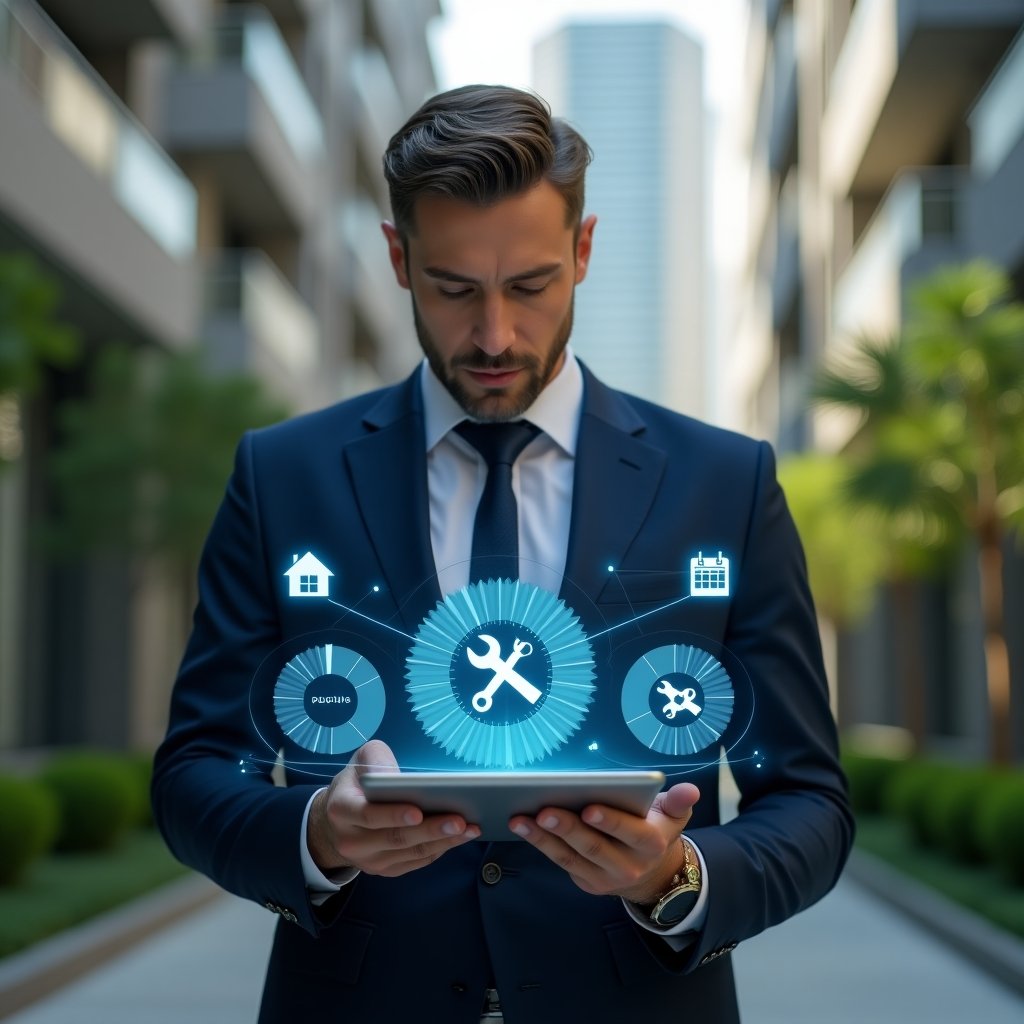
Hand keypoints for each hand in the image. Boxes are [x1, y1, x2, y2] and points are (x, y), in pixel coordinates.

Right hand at [307, 740, 480, 876]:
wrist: (336, 821)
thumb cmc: (356, 783)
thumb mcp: (361, 760)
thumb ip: (378, 760)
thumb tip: (398, 777)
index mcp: (341, 809)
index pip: (368, 815)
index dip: (393, 815)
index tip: (418, 811)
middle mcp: (351, 841)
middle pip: (395, 838)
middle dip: (430, 830)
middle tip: (459, 821)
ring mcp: (368, 860)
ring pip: (409, 853)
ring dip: (442, 842)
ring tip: (469, 829)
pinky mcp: (384, 869)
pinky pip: (414, 862)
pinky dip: (438, 850)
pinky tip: (458, 838)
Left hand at [508, 782, 699, 903]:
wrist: (654, 875)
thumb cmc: (657, 829)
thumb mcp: (674, 816)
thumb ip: (678, 802)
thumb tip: (691, 790)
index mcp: (651, 843)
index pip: (630, 832)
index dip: (610, 822)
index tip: (589, 808)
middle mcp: (628, 865)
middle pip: (594, 847)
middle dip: (568, 828)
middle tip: (544, 810)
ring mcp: (604, 877)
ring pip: (570, 857)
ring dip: (543, 838)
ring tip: (521, 819)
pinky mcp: (586, 882)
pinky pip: (561, 862)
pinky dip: (540, 844)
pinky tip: (522, 826)